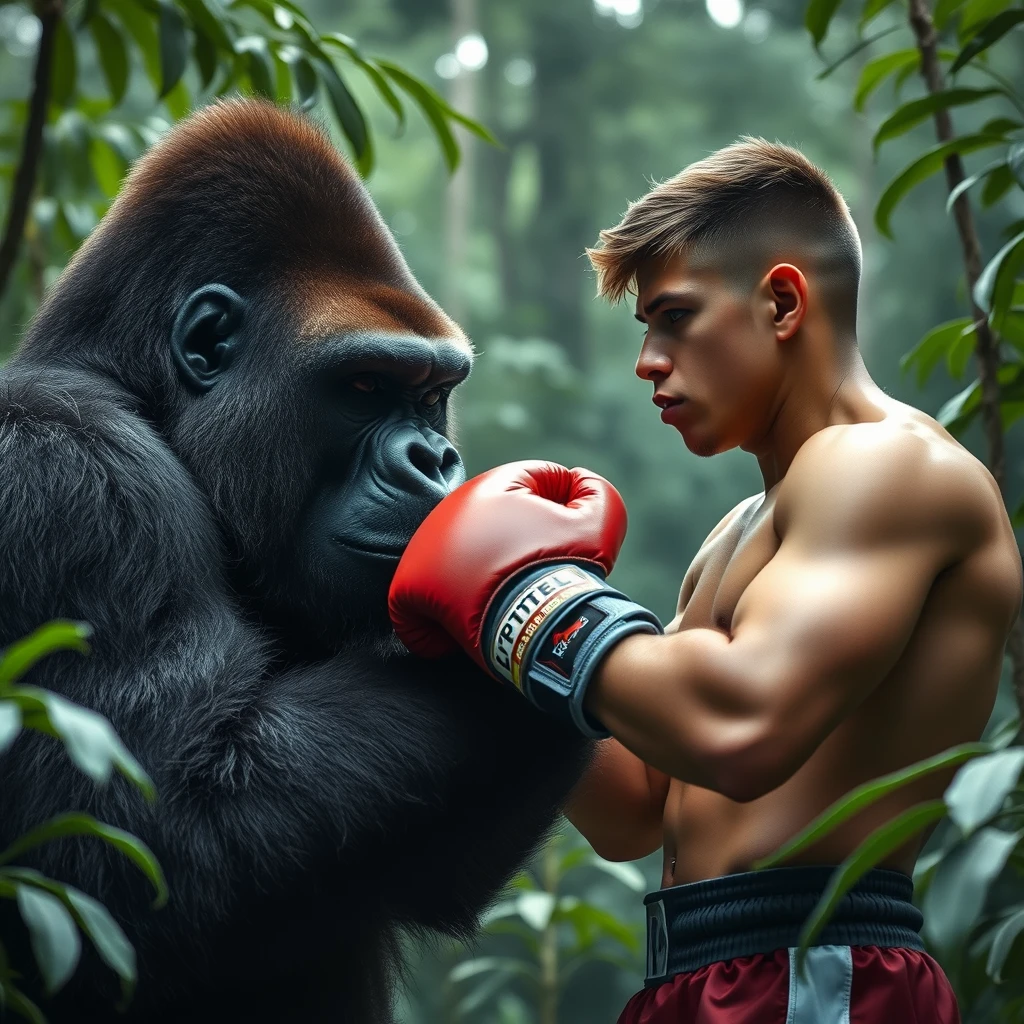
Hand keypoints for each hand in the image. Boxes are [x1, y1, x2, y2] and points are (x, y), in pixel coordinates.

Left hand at [389, 461, 661, 736]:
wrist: (536, 615)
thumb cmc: (565, 568)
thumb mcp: (599, 523)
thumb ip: (595, 491)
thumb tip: (578, 481)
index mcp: (491, 486)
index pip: (526, 485)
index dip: (557, 507)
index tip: (564, 537)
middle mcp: (450, 510)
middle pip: (486, 521)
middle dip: (510, 539)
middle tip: (534, 568)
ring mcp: (426, 546)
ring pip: (451, 555)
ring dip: (473, 570)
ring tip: (502, 594)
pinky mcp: (412, 584)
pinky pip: (415, 599)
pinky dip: (433, 614)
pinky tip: (461, 623)